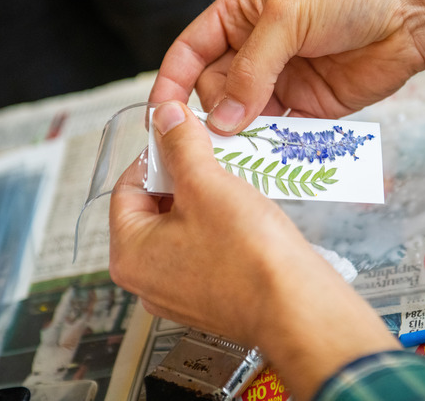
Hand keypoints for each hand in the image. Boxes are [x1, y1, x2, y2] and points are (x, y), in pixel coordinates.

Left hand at [108, 101, 398, 398]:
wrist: (297, 307)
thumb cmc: (250, 258)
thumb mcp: (208, 185)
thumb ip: (181, 145)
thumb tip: (166, 118)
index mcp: (129, 255)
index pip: (127, 188)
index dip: (155, 156)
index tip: (179, 139)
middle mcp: (147, 281)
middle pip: (154, 209)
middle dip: (183, 179)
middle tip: (210, 160)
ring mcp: (178, 293)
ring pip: (182, 229)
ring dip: (203, 202)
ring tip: (231, 184)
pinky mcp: (209, 299)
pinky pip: (203, 252)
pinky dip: (218, 229)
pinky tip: (244, 215)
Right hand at [150, 0, 424, 133]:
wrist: (413, 12)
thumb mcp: (288, 17)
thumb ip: (251, 69)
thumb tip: (223, 118)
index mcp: (241, 16)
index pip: (190, 51)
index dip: (172, 82)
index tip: (161, 115)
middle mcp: (256, 50)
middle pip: (213, 90)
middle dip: (212, 114)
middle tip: (217, 137)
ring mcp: (282, 80)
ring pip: (244, 116)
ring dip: (240, 136)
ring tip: (239, 154)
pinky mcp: (310, 107)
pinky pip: (280, 132)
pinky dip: (272, 146)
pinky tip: (270, 157)